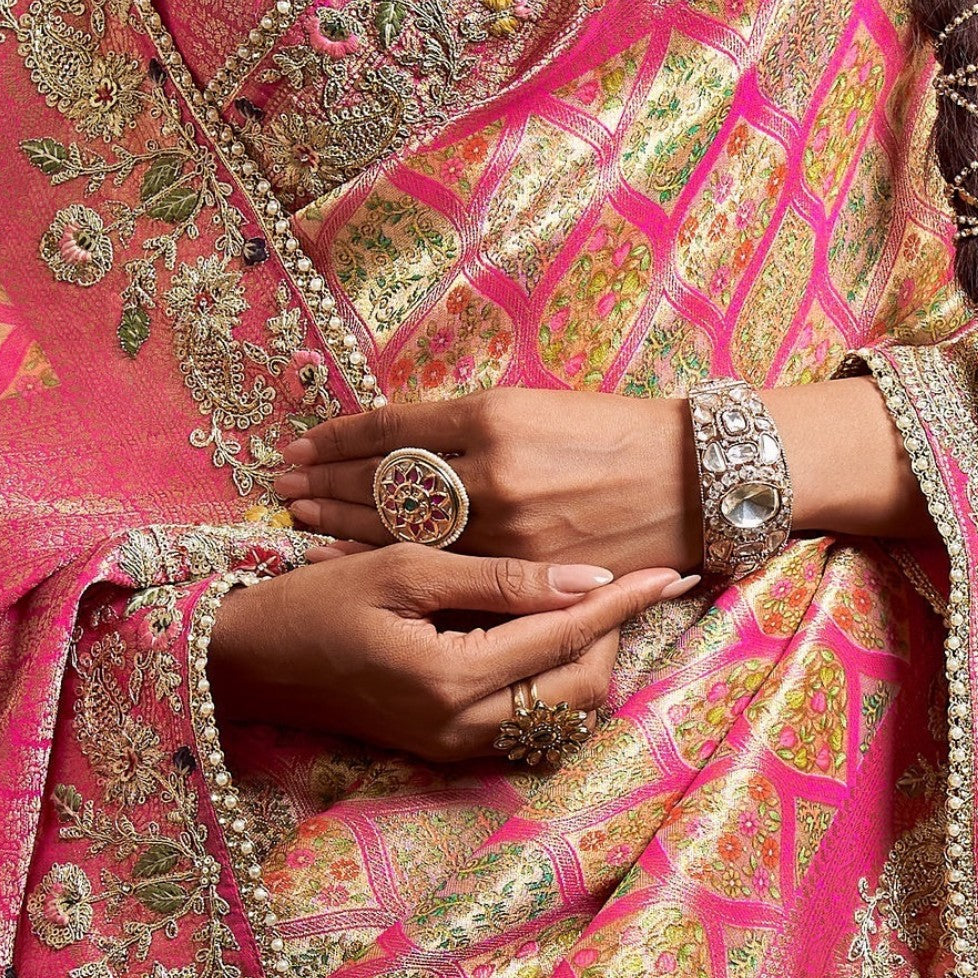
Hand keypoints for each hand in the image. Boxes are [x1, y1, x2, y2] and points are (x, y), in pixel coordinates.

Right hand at [207, 542, 693, 760]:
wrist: (252, 662)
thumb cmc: (318, 600)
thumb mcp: (403, 568)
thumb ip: (496, 579)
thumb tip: (585, 579)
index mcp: (453, 678)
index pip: (565, 636)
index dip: (624, 601)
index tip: (670, 569)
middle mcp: (464, 727)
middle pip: (582, 688)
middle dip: (615, 634)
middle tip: (624, 578)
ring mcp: (458, 745)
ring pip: (563, 709)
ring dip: (588, 656)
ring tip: (591, 598)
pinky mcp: (449, 747)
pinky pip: (529, 717)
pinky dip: (552, 673)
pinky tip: (546, 627)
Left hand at [273, 389, 703, 576]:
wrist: (695, 479)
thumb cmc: (619, 432)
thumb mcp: (540, 405)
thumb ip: (472, 426)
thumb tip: (406, 440)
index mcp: (496, 414)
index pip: (390, 428)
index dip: (338, 437)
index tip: (301, 441)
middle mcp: (493, 470)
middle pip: (383, 479)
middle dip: (326, 479)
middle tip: (281, 478)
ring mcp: (508, 527)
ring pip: (403, 527)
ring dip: (343, 519)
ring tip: (300, 510)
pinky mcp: (528, 572)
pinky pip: (442, 569)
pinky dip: (389, 560)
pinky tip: (347, 556)